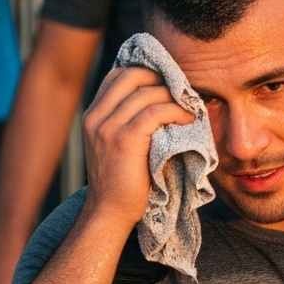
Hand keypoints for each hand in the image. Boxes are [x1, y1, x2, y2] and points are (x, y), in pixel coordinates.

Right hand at [81, 66, 196, 227]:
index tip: (167, 82)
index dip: (145, 72)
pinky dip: (177, 111)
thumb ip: (125, 118)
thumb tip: (159, 94)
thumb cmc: (121, 179)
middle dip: (161, 78)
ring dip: (174, 97)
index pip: (117, 75)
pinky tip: (188, 120)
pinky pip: (156, 112)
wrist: (109, 212)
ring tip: (190, 107)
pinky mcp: (125, 140)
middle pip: (132, 75)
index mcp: (92, 115)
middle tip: (182, 91)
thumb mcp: (113, 143)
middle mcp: (95, 117)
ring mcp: (107, 127)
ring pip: (147, 93)